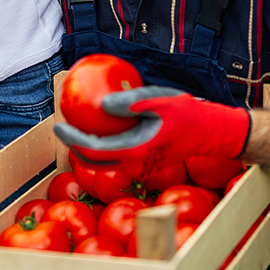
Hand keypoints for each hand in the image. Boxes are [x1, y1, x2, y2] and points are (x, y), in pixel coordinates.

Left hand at [54, 86, 249, 180]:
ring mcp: (140, 169)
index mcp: (134, 151)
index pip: (93, 151)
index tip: (59, 125)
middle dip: (74, 146)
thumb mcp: (158, 99)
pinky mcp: (145, 166)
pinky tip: (103, 128)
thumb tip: (102, 104)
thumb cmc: (185, 113)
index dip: (72, 140)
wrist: (210, 133)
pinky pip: (118, 159)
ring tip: (79, 127)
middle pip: (93, 162)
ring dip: (88, 149)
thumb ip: (130, 102)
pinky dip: (105, 147)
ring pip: (105, 163)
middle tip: (64, 126)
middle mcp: (134, 166)